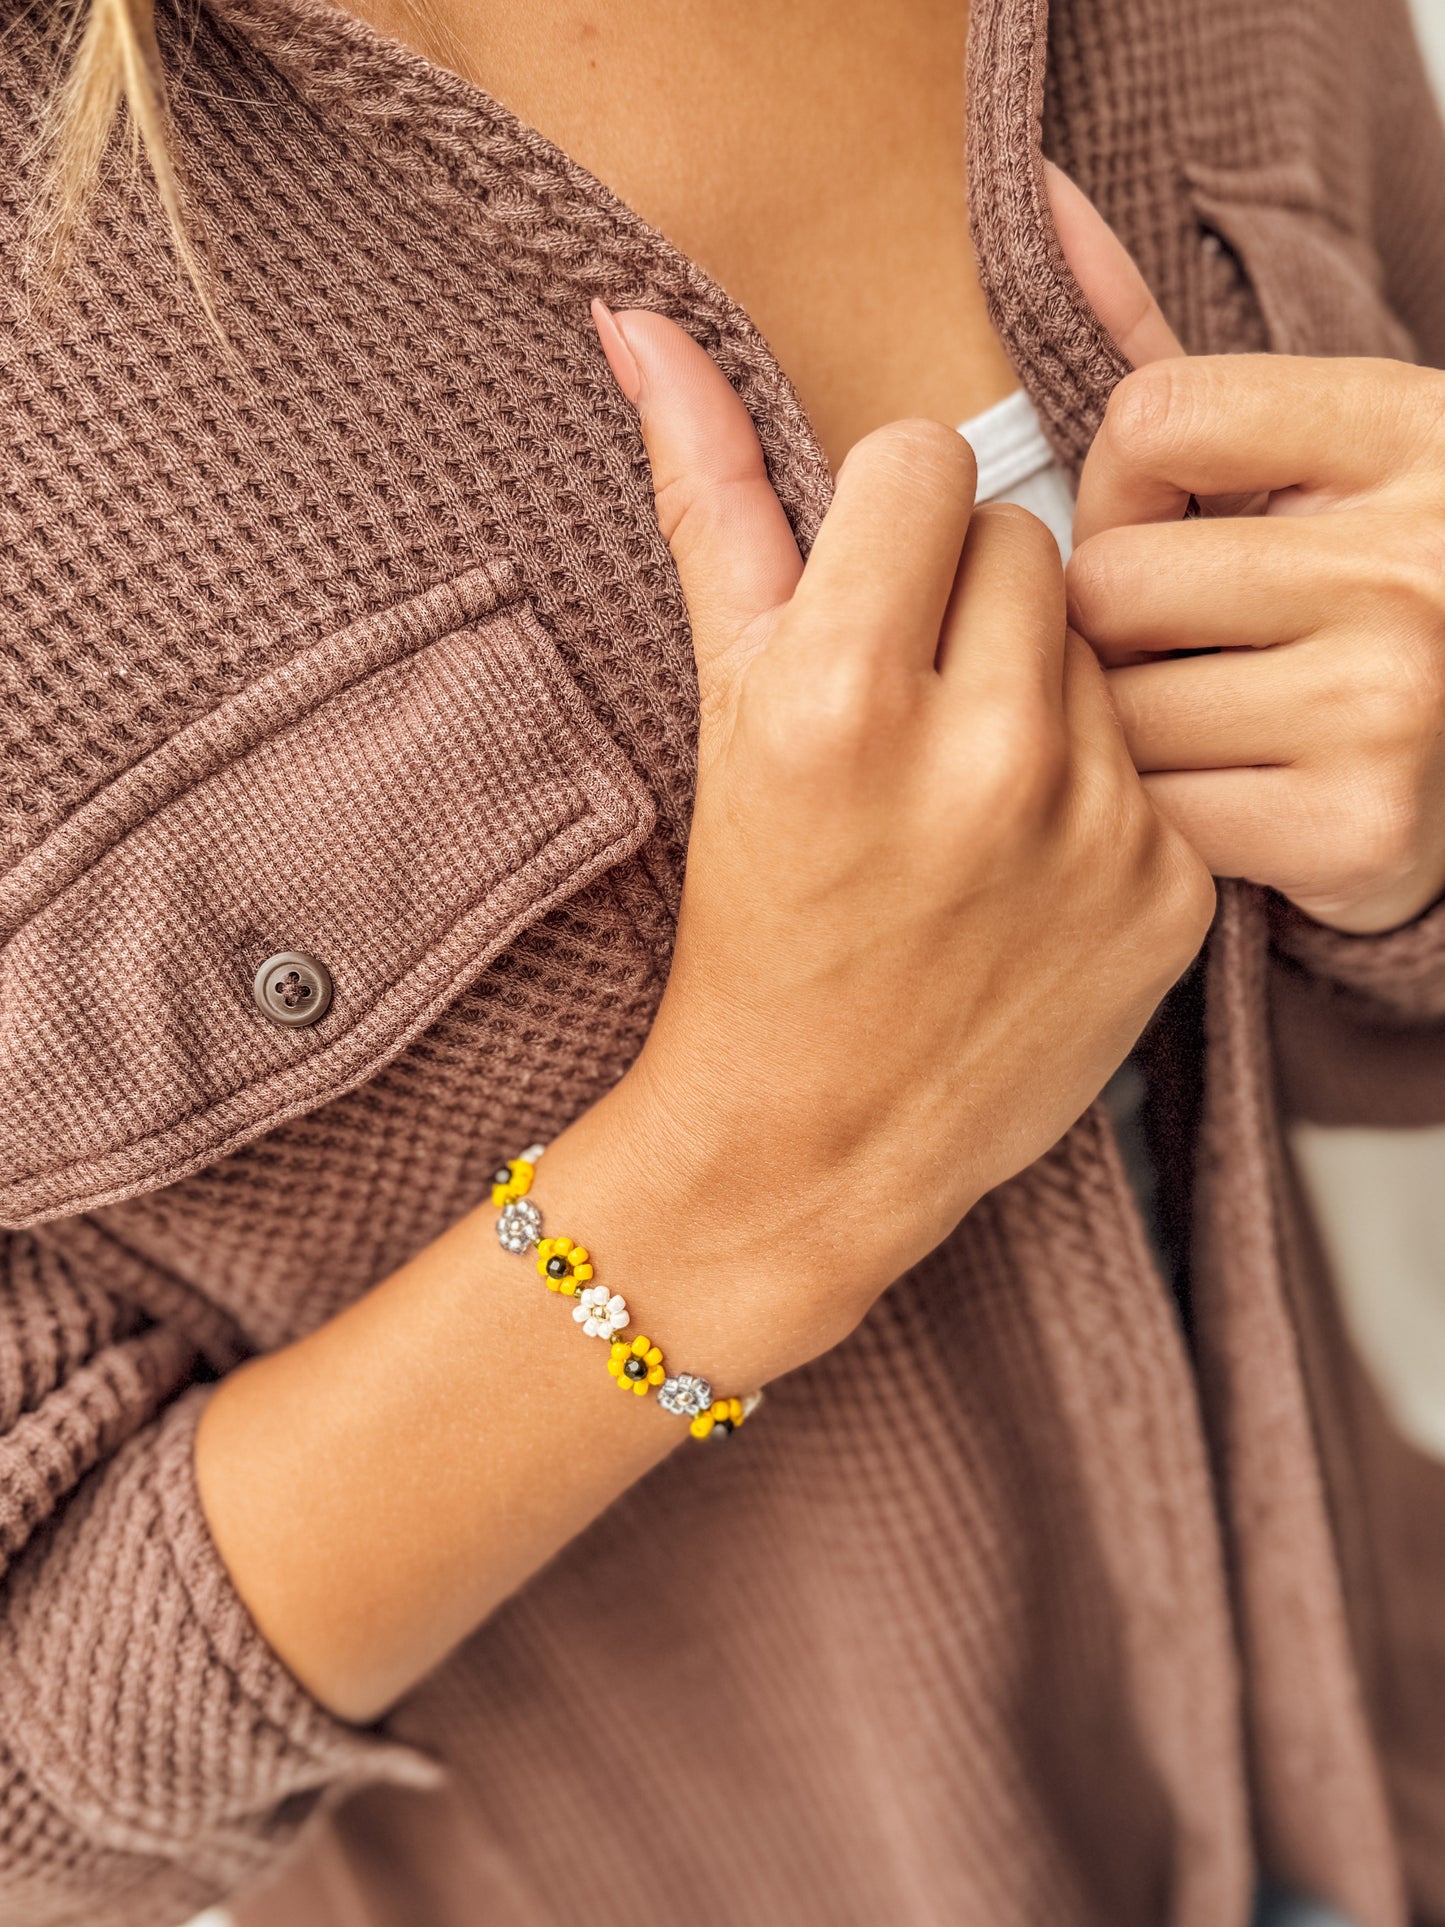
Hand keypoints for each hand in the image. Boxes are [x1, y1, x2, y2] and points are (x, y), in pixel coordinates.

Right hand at [591, 301, 1211, 1375]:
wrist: (811, 1137)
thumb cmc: (747, 918)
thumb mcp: (720, 708)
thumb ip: (702, 500)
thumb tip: (640, 320)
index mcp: (842, 697)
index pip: (923, 462)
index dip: (886, 527)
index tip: (863, 606)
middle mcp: (982, 757)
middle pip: (1026, 536)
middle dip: (966, 600)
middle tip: (913, 710)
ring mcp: (1094, 828)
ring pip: (1100, 636)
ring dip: (1042, 684)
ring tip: (971, 788)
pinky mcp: (1174, 891)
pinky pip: (1157, 748)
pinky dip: (1102, 784)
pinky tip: (1033, 858)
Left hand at [1049, 162, 1444, 935]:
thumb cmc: (1362, 595)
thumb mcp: (1301, 453)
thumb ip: (1160, 348)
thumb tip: (1032, 203)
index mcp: (1410, 430)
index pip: (1148, 423)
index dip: (1116, 492)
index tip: (1165, 529)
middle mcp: (1418, 560)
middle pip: (1112, 583)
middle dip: (1110, 629)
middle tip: (1174, 653)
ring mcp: (1396, 701)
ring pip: (1117, 710)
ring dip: (1123, 729)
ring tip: (1200, 726)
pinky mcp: (1362, 829)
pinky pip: (1154, 813)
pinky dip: (1160, 817)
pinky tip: (1224, 798)